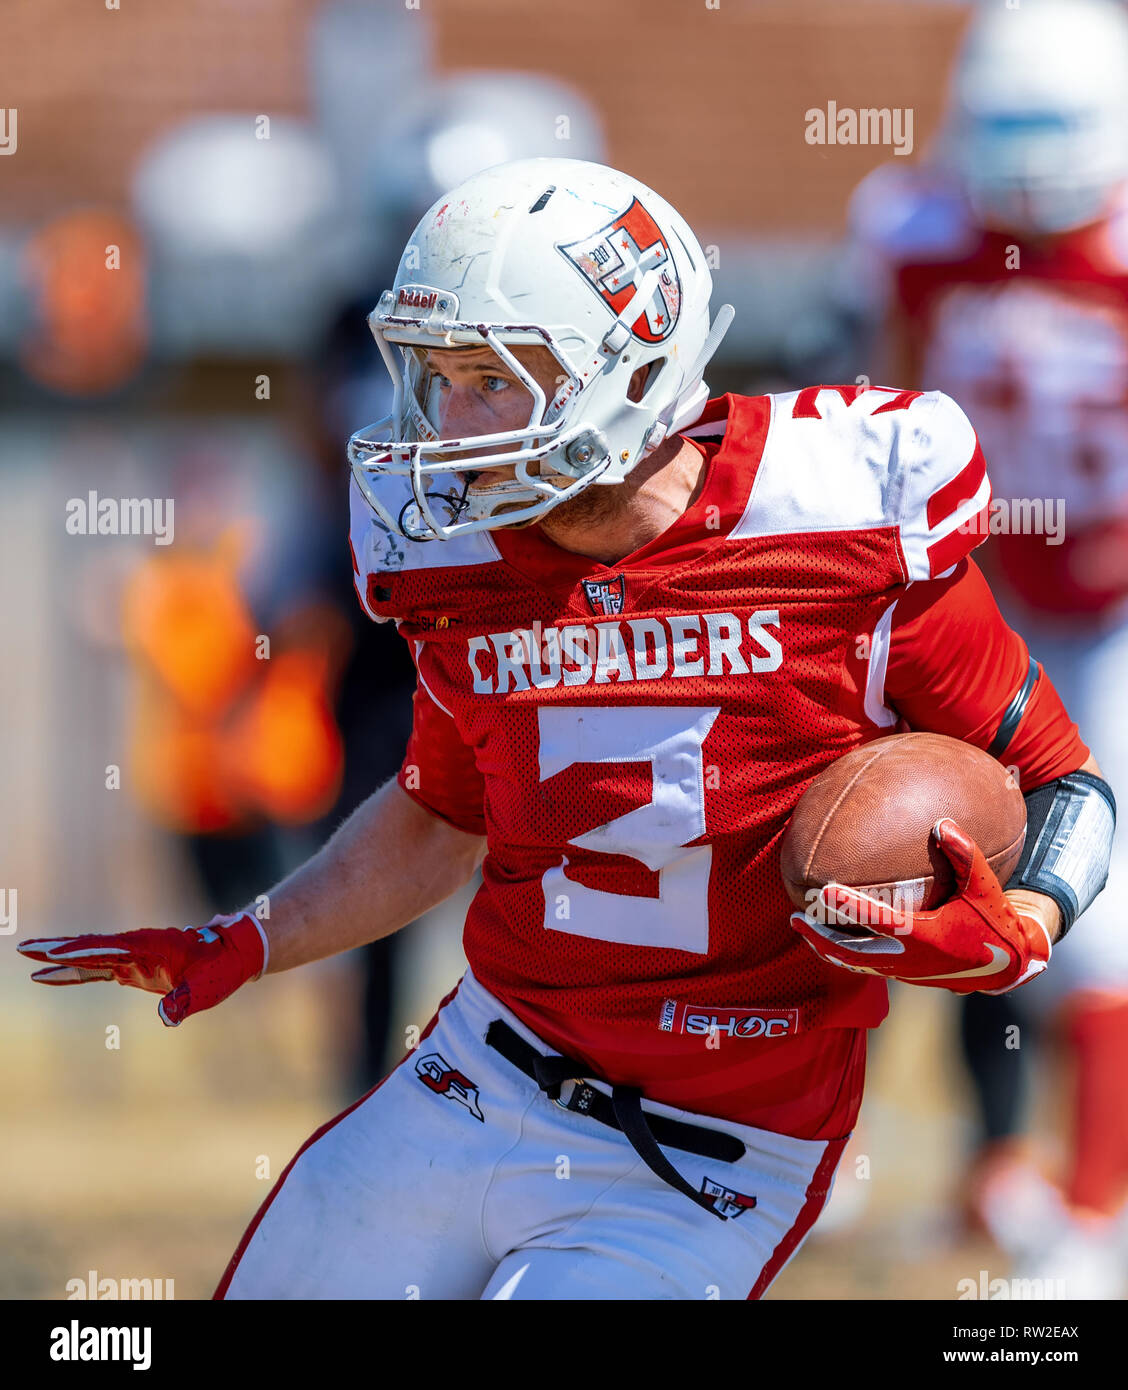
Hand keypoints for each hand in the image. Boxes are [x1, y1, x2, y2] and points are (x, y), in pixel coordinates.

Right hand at [17, 911, 267, 1025]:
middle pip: (89, 946)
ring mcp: (131, 955)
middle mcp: (136, 946)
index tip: (53, 953)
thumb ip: (185, 1000)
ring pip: (88, 955)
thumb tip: (167, 1016)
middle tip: (24, 947)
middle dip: (57, 948)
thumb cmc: (219, 970)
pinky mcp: (130, 966)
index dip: (80, 951)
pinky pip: (95, 968)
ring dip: (58, 957)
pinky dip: (71, 971)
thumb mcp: (206, 988)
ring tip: (27, 956)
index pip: (108, 948)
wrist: (231, 955)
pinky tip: (48, 975)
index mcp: (150, 945)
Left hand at [789, 819, 1051, 994]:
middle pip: (853, 952)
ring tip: (801, 929)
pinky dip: (843, 955)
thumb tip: (942, 823)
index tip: (823, 890)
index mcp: (927, 937)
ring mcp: (905, 972)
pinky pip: (866, 967)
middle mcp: (910, 959)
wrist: (1008, 966)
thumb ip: (965, 854)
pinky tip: (827, 940)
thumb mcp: (986, 887)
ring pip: (856, 964)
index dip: (850, 907)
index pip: (879, 921)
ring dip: (826, 948)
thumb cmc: (994, 921)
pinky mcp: (906, 976)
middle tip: (795, 917)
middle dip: (821, 937)